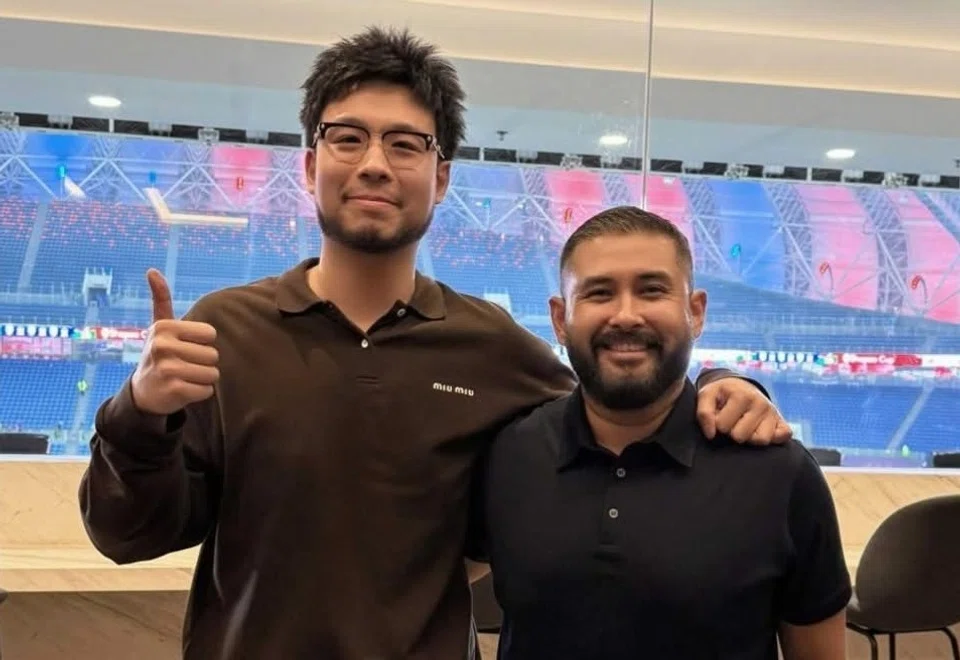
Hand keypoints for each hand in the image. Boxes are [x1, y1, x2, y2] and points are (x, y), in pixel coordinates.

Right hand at [130, 269, 219, 415]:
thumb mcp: (160, 326)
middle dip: (204, 363)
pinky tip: (183, 390)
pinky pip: (206, 390)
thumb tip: (152, 270)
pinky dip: (200, 392)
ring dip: (203, 378)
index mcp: (164, 327)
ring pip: (212, 373)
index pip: (210, 334)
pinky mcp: (173, 390)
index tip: (185, 346)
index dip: (203, 343)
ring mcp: (167, 369)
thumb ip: (161, 299)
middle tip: (184, 365)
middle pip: (213, 355)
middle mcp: (163, 346)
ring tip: (185, 377)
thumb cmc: (160, 354)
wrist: (143, 392)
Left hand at [696, 378, 791, 444]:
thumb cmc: (722, 394)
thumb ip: (704, 413)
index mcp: (742, 396)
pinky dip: (772, 439)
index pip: (723, 427)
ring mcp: (774, 413)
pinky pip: (782, 438)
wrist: (740, 386)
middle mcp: (761, 403)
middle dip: (732, 432)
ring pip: (761, 441)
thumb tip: (710, 434)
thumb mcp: (707, 395)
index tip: (720, 416)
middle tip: (732, 422)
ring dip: (749, 438)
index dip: (717, 425)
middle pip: (741, 436)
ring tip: (743, 426)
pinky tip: (760, 430)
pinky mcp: (782, 422)